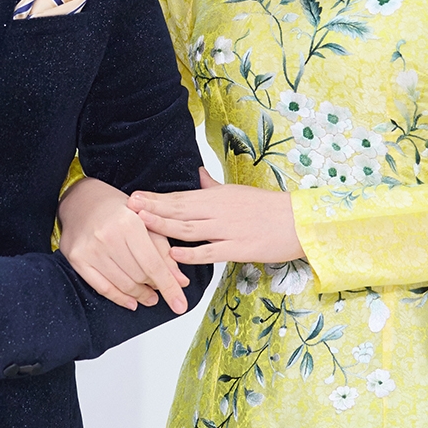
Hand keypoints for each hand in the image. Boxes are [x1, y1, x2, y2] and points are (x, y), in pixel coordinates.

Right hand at [58, 176, 190, 313]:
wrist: (81, 199)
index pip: (153, 264)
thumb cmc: (116, 209)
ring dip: (140, 295)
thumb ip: (164, 251)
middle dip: (154, 286)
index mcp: (129, 223)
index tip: (180, 304)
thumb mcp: (146, 221)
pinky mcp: (77, 259)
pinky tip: (132, 301)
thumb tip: (180, 282)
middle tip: (160, 287)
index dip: (169, 287)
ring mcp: (90, 249)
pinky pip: (103, 288)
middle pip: (139, 276)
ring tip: (149, 296)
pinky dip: (120, 298)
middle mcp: (107, 236)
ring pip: (123, 284)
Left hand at [130, 168, 303, 265]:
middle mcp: (219, 211)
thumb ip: (214, 186)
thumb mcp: (238, 191)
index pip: (181, 196)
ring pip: (189, 228)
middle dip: (152, 209)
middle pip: (180, 209)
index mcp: (218, 196)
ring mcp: (227, 230)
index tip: (135, 196)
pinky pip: (210, 251)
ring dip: (164, 226)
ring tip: (142, 224)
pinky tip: (173, 254)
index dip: (156, 198)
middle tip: (128, 207)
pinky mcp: (238, 248)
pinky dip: (191, 253)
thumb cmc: (269, 207)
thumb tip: (199, 173)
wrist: (299, 221)